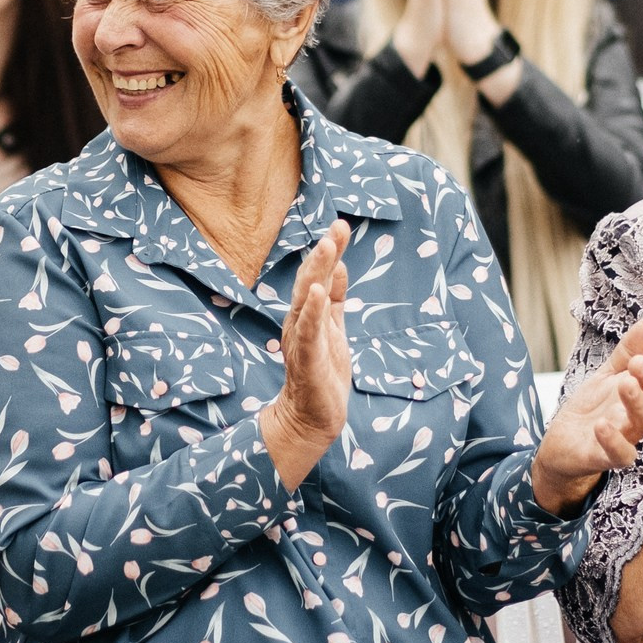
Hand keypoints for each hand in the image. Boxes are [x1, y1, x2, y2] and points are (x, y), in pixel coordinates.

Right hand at [258, 221, 352, 489]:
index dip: (330, 252)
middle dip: (323, 254)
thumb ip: (334, 298)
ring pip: (306, 302)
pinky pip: (308, 333)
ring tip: (327, 248)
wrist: (311, 418)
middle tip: (336, 228)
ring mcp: (302, 341)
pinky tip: (317, 294)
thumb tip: (340, 265)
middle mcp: (300, 322)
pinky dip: (311, 312)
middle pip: (310, 282)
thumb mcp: (333, 328)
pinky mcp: (307, 361)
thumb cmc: (323, 372)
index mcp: (309, 314)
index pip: (318, 276)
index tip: (341, 225)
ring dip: (316, 273)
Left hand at [532, 315, 642, 512]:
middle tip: (638, 363)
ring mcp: (626, 437)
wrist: (562, 441)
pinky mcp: (605, 457)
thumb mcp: (610, 372)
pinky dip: (614, 441)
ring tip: (625, 384)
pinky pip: (620, 455)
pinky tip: (602, 424)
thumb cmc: (594, 406)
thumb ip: (631, 349)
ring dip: (638, 404)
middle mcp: (640, 416)